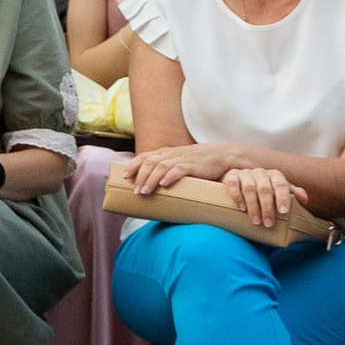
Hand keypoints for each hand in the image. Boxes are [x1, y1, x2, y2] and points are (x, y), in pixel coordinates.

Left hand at [128, 141, 255, 195]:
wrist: (221, 154)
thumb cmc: (198, 162)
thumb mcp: (179, 162)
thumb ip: (168, 170)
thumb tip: (155, 188)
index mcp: (165, 153)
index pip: (144, 157)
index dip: (132, 166)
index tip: (123, 176)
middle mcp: (170, 154)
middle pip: (149, 163)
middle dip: (139, 176)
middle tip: (134, 190)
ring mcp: (181, 159)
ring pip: (160, 167)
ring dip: (150, 180)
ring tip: (144, 192)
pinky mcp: (193, 165)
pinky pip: (178, 170)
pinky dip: (169, 177)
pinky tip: (163, 185)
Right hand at [221, 164, 310, 230]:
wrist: (241, 182)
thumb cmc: (265, 191)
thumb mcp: (280, 191)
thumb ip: (293, 194)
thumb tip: (305, 199)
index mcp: (275, 175)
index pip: (281, 184)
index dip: (283, 197)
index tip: (284, 212)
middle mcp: (260, 172)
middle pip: (265, 189)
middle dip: (267, 208)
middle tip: (269, 224)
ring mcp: (245, 173)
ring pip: (249, 188)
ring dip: (253, 206)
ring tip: (256, 221)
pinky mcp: (231, 176)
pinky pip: (233, 184)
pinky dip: (237, 197)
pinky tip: (241, 208)